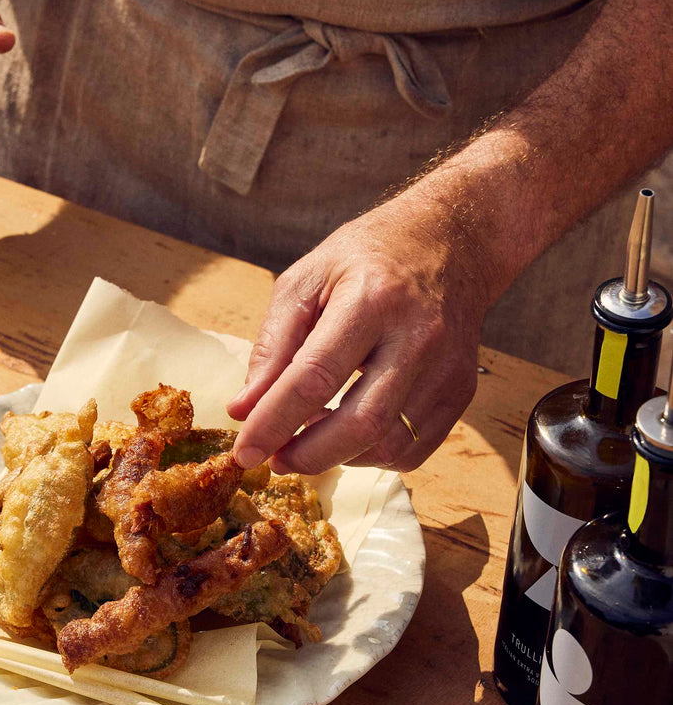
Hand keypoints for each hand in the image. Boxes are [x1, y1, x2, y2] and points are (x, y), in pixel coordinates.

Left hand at [228, 192, 496, 474]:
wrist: (450, 242)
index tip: (245, 452)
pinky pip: (413, 449)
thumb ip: (272, 346)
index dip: (274, 423)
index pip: (314, 378)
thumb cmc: (366, 259)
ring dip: (339, 457)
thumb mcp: (306, 280)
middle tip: (275, 461)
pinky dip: (372, 456)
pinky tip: (348, 433)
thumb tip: (243, 410)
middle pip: (362, 424)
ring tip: (309, 438)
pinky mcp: (462, 391)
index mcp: (371, 299)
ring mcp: (447, 368)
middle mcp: (417, 336)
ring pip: (390, 445)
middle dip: (309, 456)